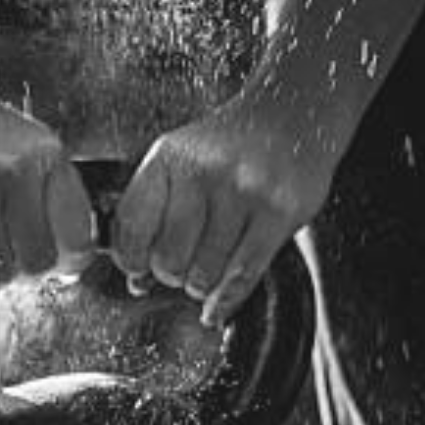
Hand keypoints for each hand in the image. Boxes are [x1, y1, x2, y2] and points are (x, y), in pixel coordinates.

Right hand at [0, 68, 95, 303]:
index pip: (76, 238)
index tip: (60, 267)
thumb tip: (73, 266)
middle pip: (38, 262)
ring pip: (1, 272)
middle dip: (31, 273)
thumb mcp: (34, 148)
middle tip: (18, 263)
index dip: (69, 264)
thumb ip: (60, 196)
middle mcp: (11, 170)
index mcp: (46, 156)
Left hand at [112, 95, 334, 324]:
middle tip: (186, 271)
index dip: (131, 259)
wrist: (293, 115)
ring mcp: (243, 190)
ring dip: (205, 286)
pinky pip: (244, 273)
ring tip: (211, 274)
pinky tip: (218, 309)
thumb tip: (137, 281)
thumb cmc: (235, 147)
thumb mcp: (184, 163)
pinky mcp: (279, 210)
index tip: (138, 271)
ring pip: (207, 271)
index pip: (132, 223)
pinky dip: (227, 301)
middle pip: (170, 256)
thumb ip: (158, 213)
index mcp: (169, 158)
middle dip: (175, 275)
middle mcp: (204, 171)